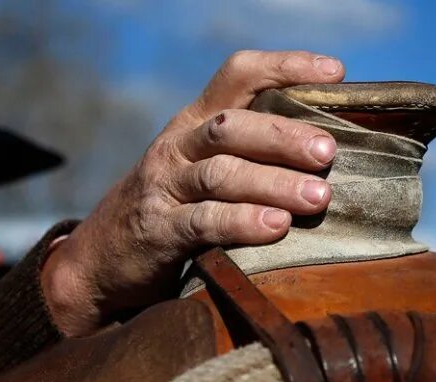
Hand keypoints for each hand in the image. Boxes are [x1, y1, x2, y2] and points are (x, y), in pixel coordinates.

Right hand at [42, 50, 343, 336]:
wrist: (99, 261)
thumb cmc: (173, 211)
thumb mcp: (201, 170)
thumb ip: (249, 155)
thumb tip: (330, 153)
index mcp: (195, 122)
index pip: (239, 75)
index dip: (285, 67)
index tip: (336, 73)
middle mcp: (178, 145)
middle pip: (233, 127)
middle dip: (284, 136)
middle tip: (329, 152)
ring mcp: (165, 187)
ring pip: (222, 173)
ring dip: (274, 182)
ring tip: (317, 196)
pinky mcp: (158, 230)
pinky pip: (203, 221)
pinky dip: (242, 222)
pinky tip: (276, 227)